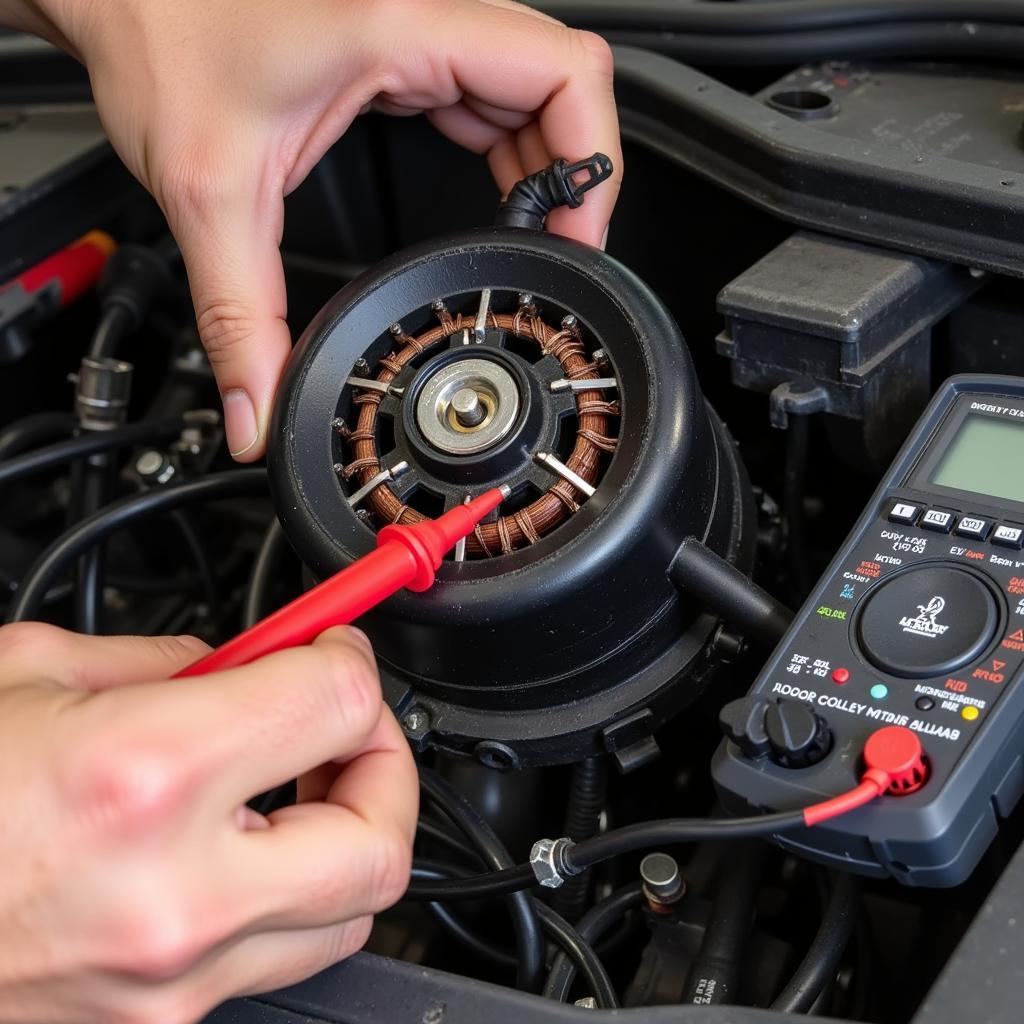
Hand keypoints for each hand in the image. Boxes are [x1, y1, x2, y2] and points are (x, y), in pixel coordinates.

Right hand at [0, 623, 416, 1023]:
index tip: (332, 646)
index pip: (336, 702)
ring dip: (348, 835)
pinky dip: (288, 895)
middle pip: (379, 843)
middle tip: (350, 725)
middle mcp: (170, 896)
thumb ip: (166, 661)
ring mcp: (165, 984)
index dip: (349, 658)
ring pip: (345, 917)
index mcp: (142, 774)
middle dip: (385, 766)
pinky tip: (242, 846)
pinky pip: (271, 960)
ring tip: (301, 781)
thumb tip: (250, 659)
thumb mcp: (26, 672)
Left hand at [38, 0, 620, 458]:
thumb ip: (239, 319)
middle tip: (556, 254)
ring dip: (544, 166)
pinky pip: (489, 92)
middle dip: (573, 178)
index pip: (565, 73)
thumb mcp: (208, 191)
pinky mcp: (402, 43)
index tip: (579, 236)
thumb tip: (257, 409)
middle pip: (562, 85)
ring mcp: (418, 23)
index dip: (595, 162)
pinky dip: (507, 148)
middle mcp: (422, 12)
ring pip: (531, 89)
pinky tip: (495, 196)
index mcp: (398, 28)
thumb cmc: (156, 36)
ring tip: (530, 239)